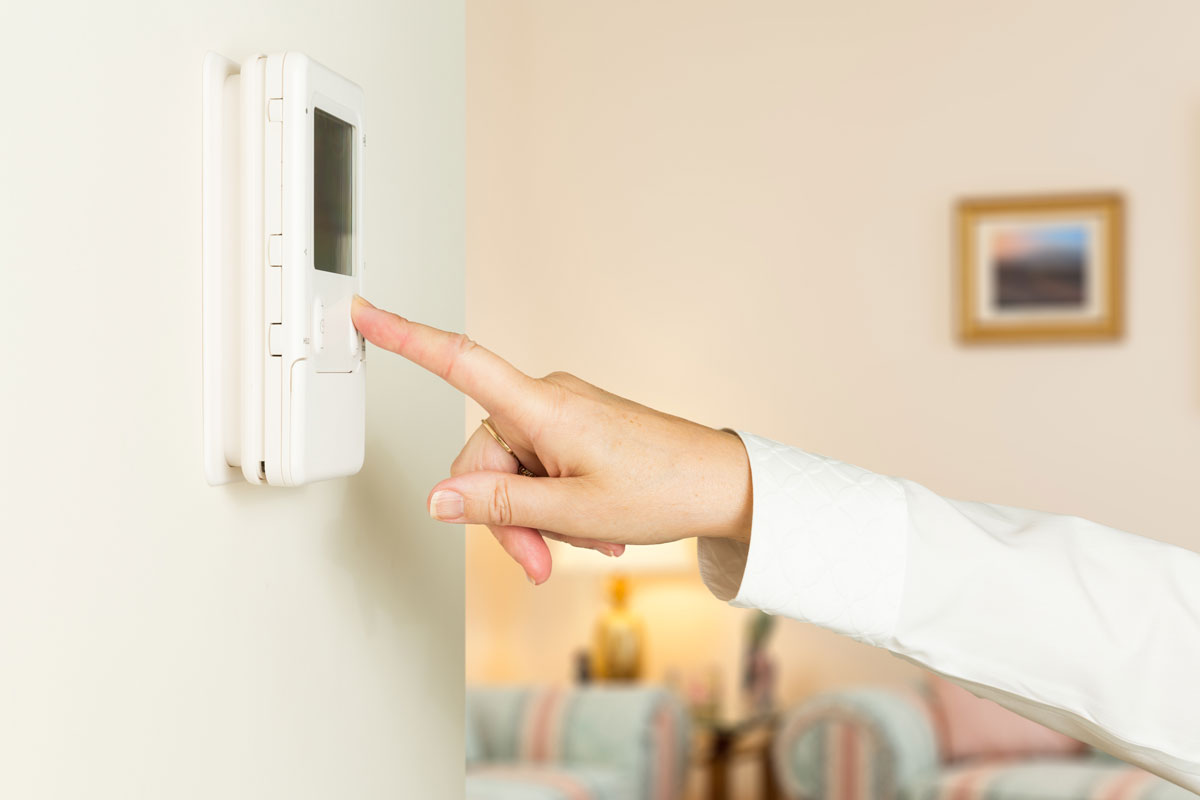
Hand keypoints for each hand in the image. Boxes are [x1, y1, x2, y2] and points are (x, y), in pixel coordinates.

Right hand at [351, 296, 752, 583]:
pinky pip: (540, 469)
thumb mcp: (572, 513)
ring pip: (511, 472)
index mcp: (542, 407)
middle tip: (538, 561)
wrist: (722, 484)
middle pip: (483, 458)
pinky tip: (590, 528)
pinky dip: (554, 505)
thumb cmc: (663, 488)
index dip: (404, 337)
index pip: (459, 362)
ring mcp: (563, 414)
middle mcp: (547, 400)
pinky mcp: (577, 428)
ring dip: (534, 518)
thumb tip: (439, 500)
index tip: (364, 310)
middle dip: (502, 517)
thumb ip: (498, 506)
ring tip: (584, 540)